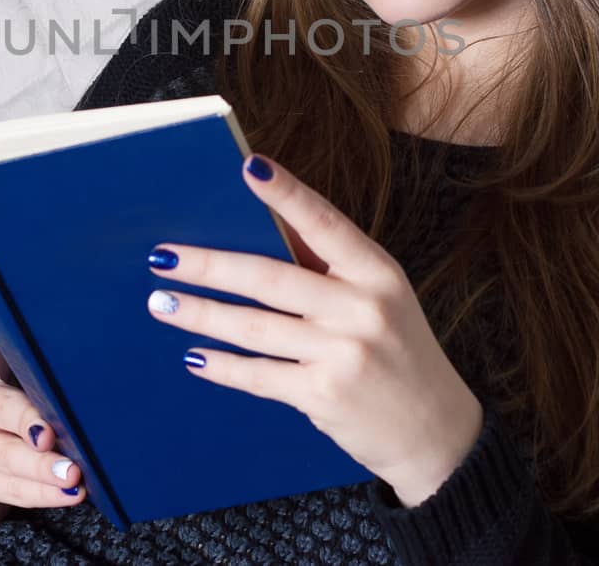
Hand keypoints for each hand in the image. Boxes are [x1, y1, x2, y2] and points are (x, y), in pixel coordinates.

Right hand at [0, 248, 85, 527]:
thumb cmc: (11, 421)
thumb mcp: (19, 385)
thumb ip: (42, 366)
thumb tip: (98, 337)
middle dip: (29, 422)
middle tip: (53, 434)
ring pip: (5, 452)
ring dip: (43, 468)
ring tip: (73, 475)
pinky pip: (8, 486)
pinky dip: (41, 493)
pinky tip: (64, 494)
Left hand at [145, 154, 484, 507]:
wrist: (435, 430)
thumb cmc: (397, 350)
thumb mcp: (380, 298)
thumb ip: (329, 267)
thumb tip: (259, 228)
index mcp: (378, 272)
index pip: (325, 223)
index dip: (287, 194)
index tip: (248, 167)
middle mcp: (362, 308)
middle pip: (270, 278)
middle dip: (209, 265)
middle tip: (163, 255)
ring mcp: (343, 354)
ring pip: (254, 327)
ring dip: (201, 313)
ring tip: (162, 301)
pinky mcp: (324, 395)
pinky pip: (259, 374)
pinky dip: (222, 365)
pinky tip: (194, 355)